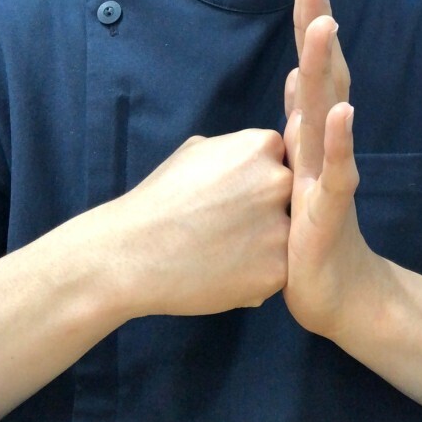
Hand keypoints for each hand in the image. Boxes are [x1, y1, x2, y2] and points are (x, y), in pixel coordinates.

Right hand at [90, 130, 291, 317]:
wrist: (132, 254)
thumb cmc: (160, 199)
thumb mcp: (195, 153)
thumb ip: (235, 150)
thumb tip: (258, 156)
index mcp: (260, 147)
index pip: (282, 159)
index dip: (259, 180)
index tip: (235, 196)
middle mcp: (278, 182)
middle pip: (289, 195)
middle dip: (267, 210)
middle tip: (231, 226)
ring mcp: (281, 228)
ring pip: (287, 235)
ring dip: (265, 244)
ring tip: (227, 252)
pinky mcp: (278, 271)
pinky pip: (278, 270)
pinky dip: (257, 274)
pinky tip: (227, 273)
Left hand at [283, 0, 378, 338]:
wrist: (336, 296)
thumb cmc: (309, 240)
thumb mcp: (293, 184)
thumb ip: (294, 142)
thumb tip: (290, 102)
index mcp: (305, 148)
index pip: (308, 84)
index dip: (308, 41)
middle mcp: (319, 155)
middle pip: (320, 84)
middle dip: (317, 34)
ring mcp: (326, 180)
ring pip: (326, 118)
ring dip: (326, 72)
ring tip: (327, 27)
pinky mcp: (329, 212)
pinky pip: (335, 174)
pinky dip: (339, 142)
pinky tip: (342, 112)